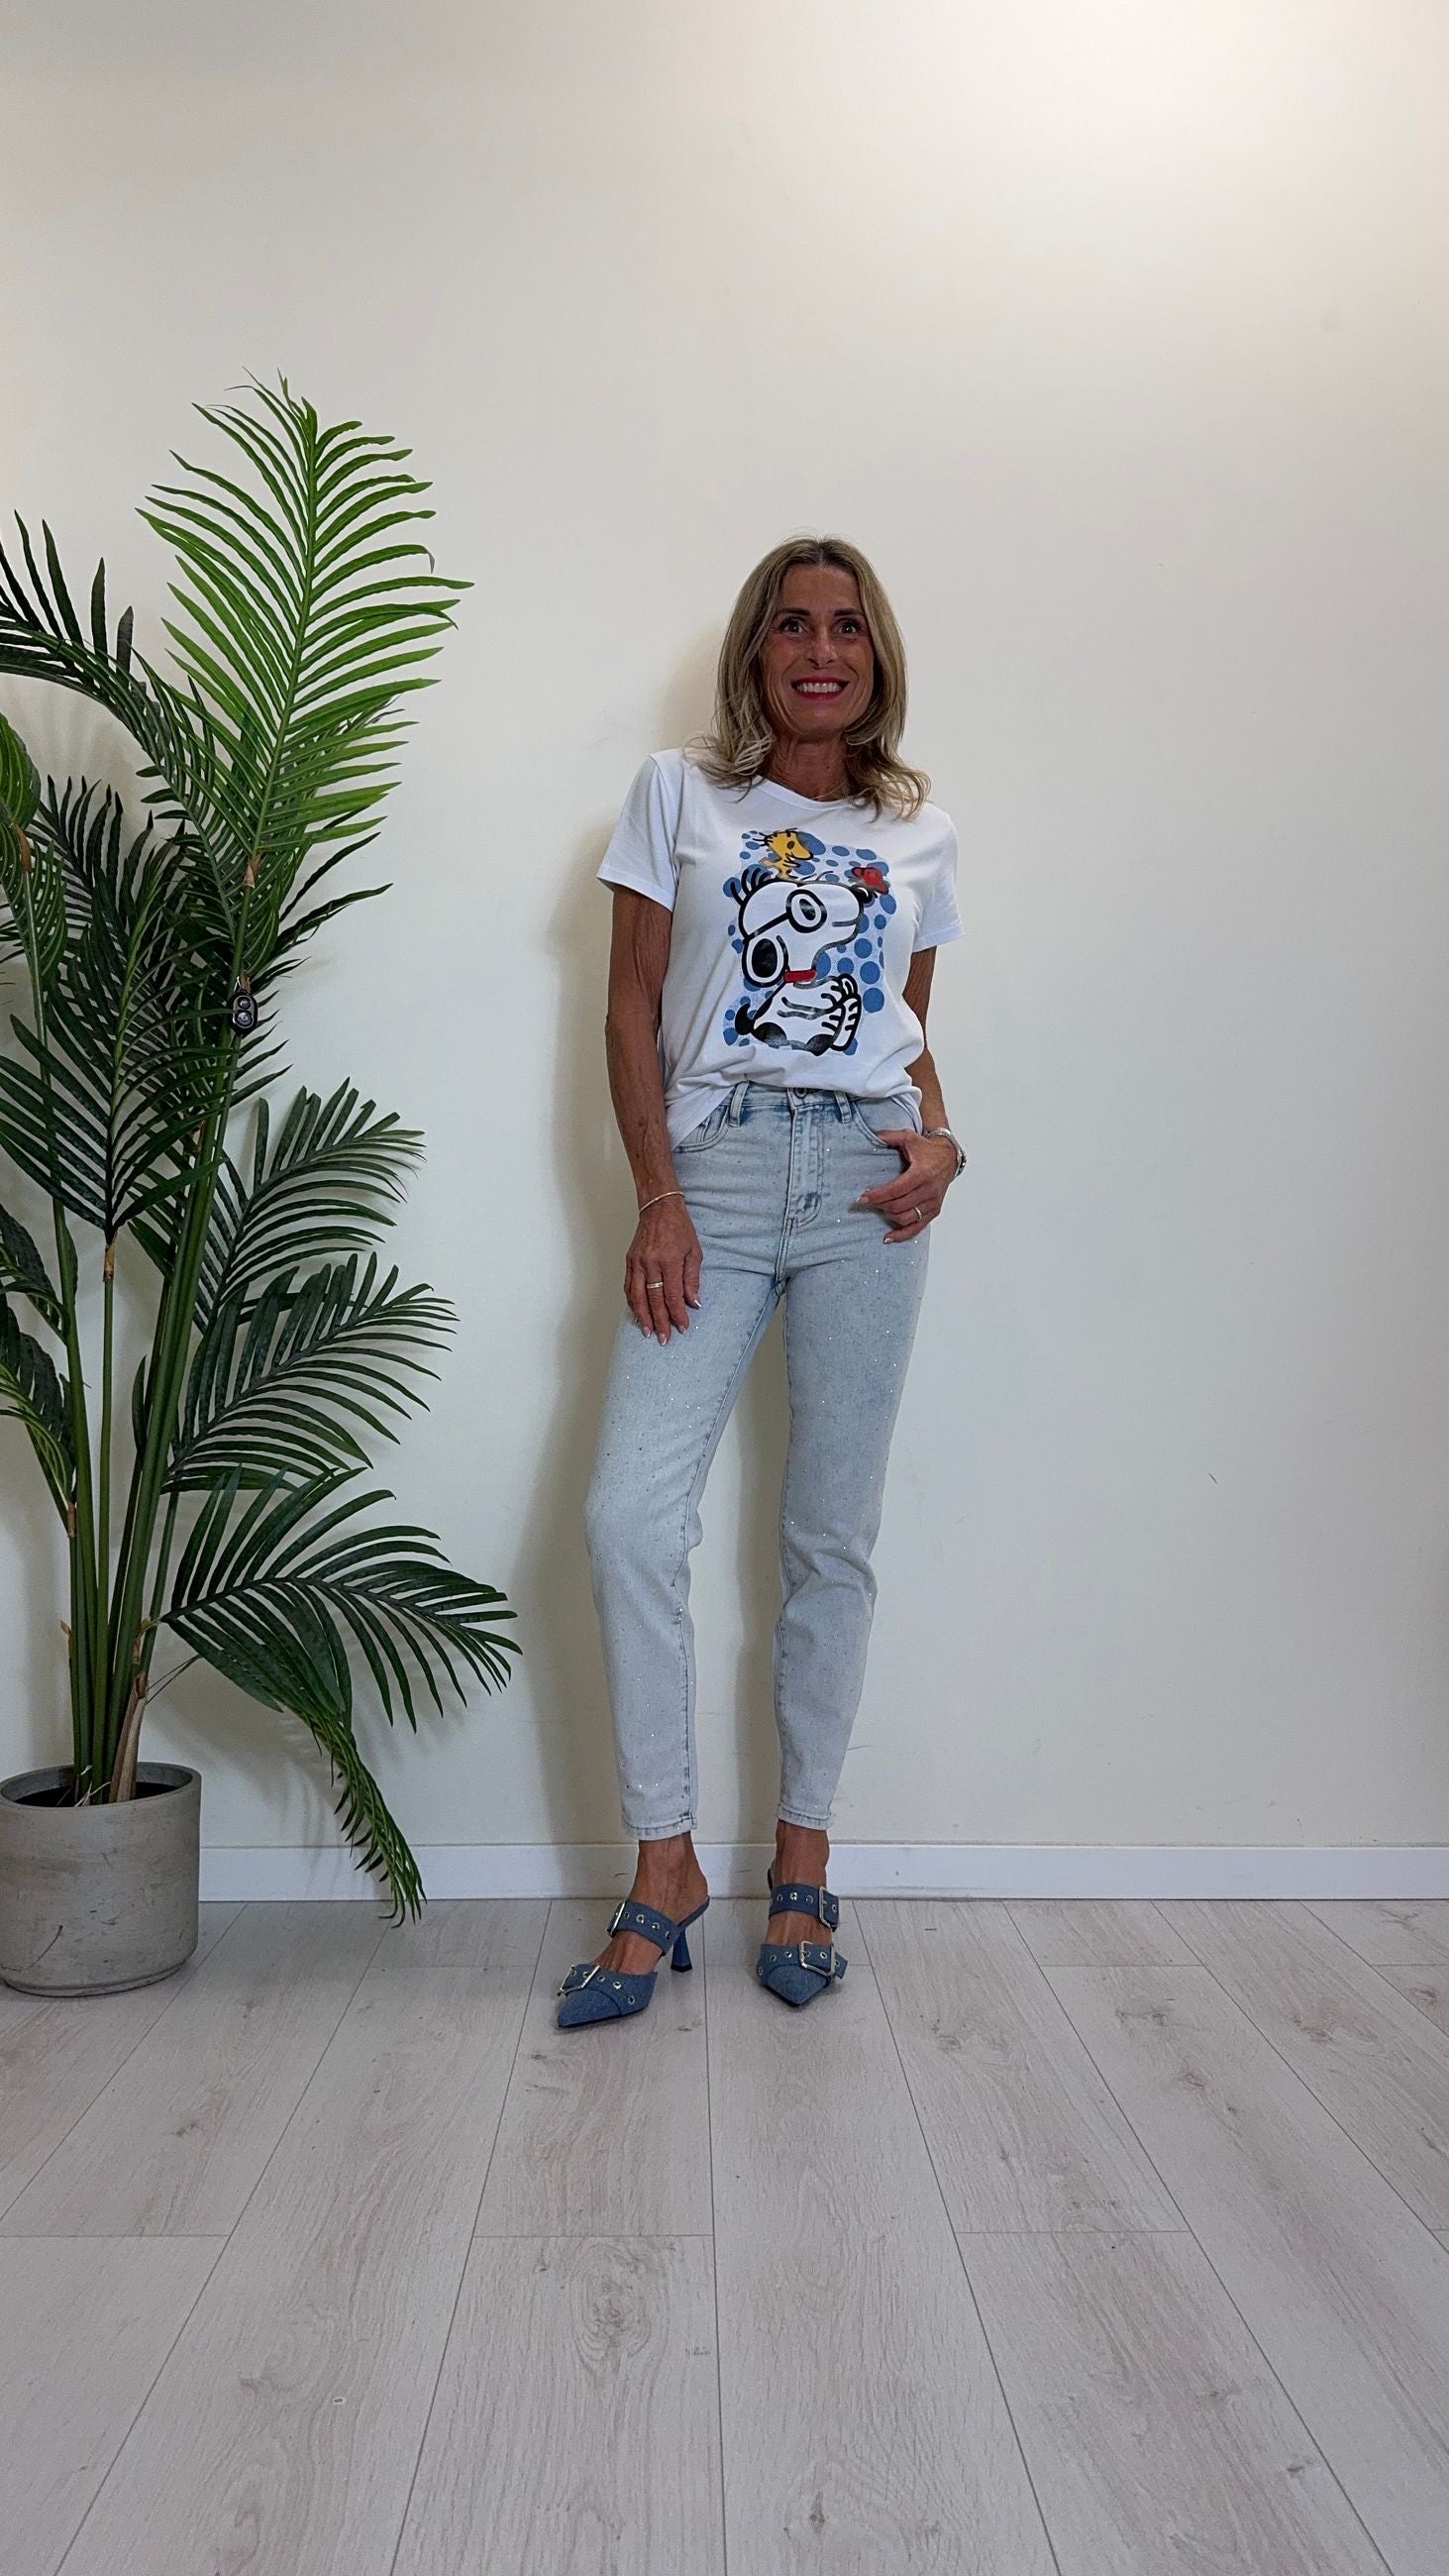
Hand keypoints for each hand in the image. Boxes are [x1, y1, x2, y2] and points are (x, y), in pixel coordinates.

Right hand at [626, 1194, 702, 1340]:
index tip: (682, 1326)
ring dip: (642, 1316)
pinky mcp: (630, 1261)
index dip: (677, 1313)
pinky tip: (637, 1312)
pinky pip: (629, 1286)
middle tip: (664, 1338)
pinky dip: (632, 1302)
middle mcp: (650, 1263)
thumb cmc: (679, 1227)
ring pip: (637, 1296)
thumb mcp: (694, 1251)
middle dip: (660, 1321)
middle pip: (654, 1299)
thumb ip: (692, 1278)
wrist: (659, 1207)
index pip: (672, 1295)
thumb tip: (693, 1301)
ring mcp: (637, 1262)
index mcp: (669, 1260)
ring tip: (648, 1331)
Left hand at [856, 1133, 958, 1242]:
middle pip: (899, 1206)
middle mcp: (929, 1190)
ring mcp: (933, 1202)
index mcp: (922, 1173)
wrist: (949, 1156)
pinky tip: (888, 1237)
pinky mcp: (934, 1210)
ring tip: (878, 1209)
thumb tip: (871, 1136)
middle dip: (880, 1205)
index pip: (896, 1190)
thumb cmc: (926, 1148)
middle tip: (867, 1201)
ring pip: (906, 1218)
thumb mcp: (908, 1137)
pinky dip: (902, 1234)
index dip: (878, 1195)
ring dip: (888, 1216)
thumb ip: (889, 1136)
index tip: (862, 1197)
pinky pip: (917, 1227)